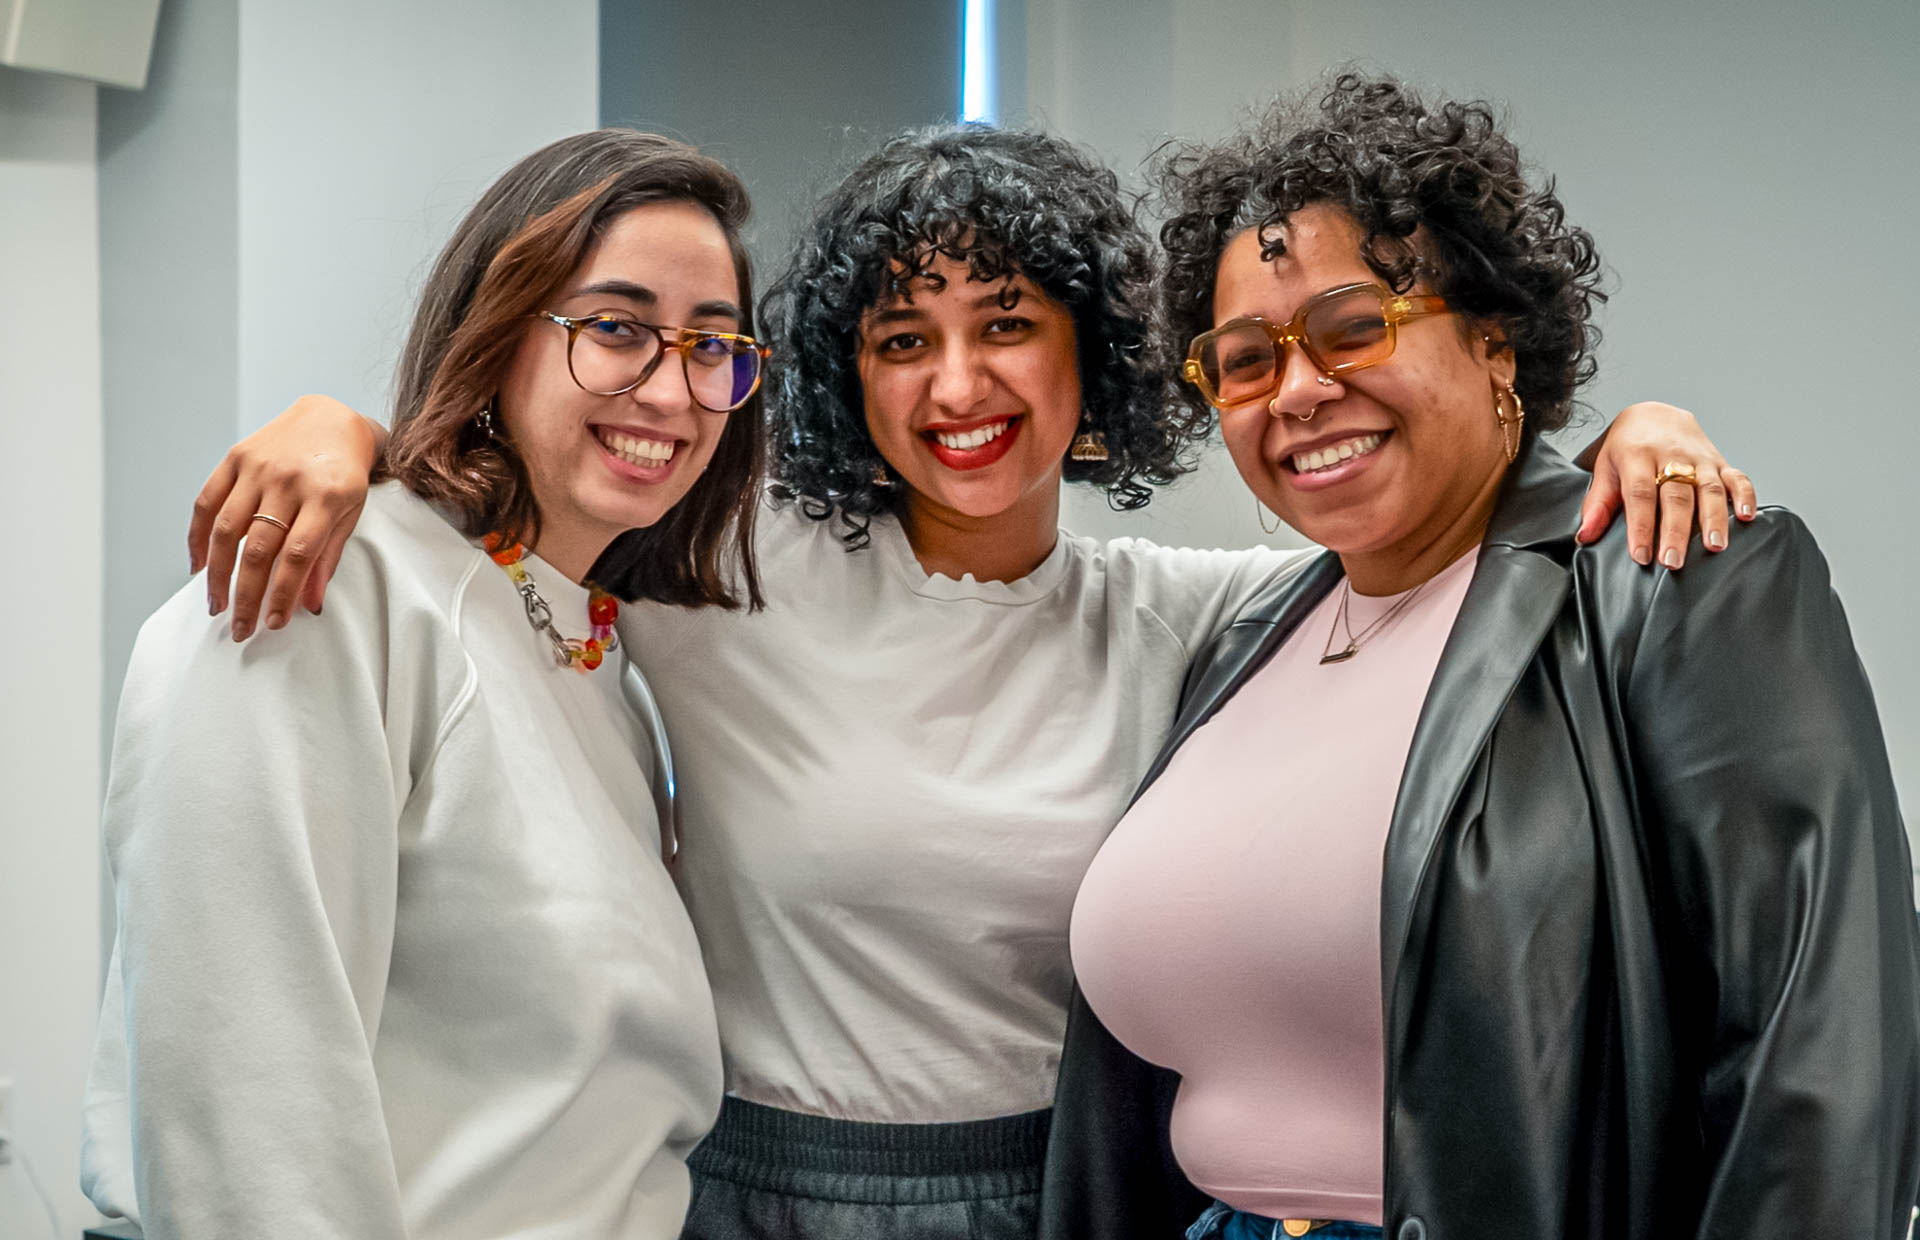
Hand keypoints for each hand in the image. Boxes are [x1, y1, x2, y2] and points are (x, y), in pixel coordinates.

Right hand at [188, 395, 381, 638]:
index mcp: (326, 496)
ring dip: (217, 573)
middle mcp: (289, 481)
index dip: (283, 594)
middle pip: (259, 549)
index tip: (274, 623)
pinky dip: (198, 537)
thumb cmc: (344, 473)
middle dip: (247, 595)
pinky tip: (198, 566)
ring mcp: (258, 467)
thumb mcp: (351, 513)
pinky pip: (207, 501)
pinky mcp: (235, 458)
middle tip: (241, 628)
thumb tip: (308, 604)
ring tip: (216, 604)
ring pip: (227, 529)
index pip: (298, 555)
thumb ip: (328, 556)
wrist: (330, 419)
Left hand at [1575, 401, 1756, 568]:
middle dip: (1675, 531)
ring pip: (1709, 488)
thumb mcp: (1605, 469)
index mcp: (1637, 456)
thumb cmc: (1627, 448)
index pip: (1640, 494)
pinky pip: (1737, 476)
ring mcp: (1699, 458)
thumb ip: (1597, 504)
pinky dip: (1745, 495)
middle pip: (1676, 496)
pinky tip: (1747, 517)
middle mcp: (1671, 455)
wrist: (1654, 414)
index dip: (1641, 526)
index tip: (1641, 556)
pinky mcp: (1719, 460)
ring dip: (1714, 518)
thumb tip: (1585, 537)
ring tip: (1714, 547)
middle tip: (1673, 562)